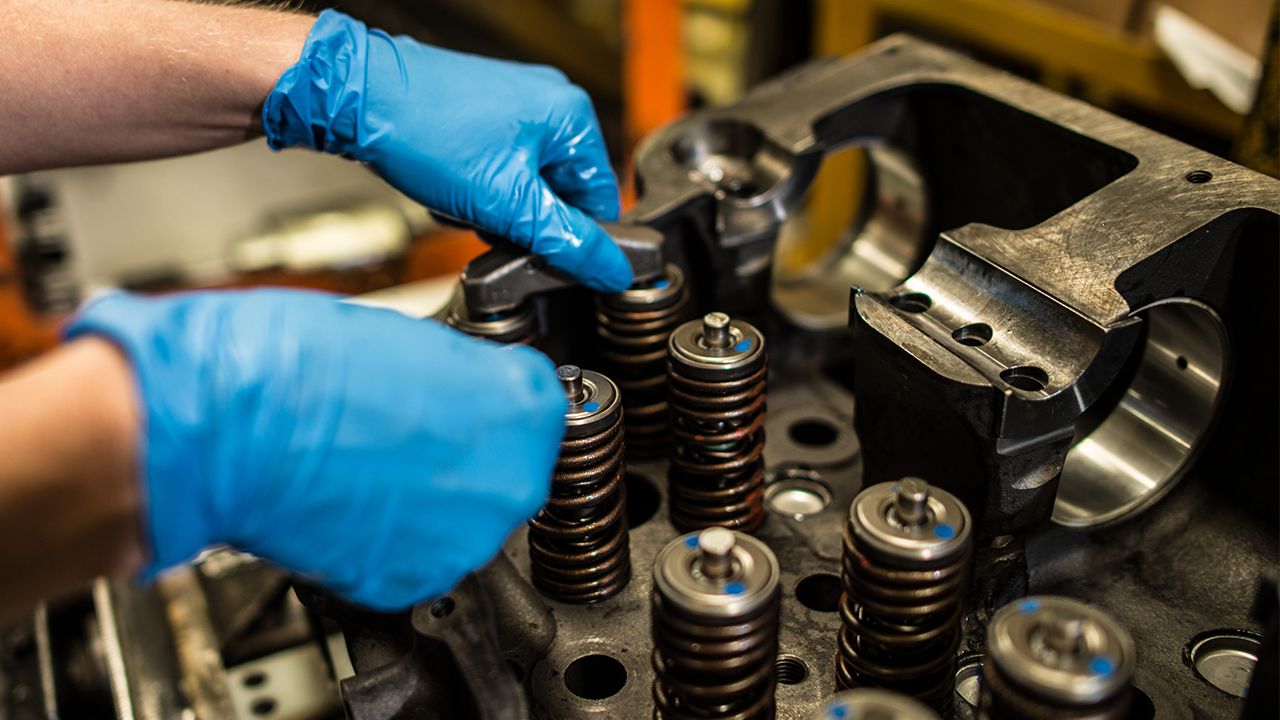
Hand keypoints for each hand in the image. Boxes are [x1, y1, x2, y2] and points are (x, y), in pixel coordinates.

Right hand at [66, 289, 565, 608]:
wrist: (227, 426)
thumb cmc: (301, 365)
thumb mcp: (414, 337)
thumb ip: (468, 375)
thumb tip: (471, 391)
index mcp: (524, 405)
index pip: (540, 402)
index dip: (492, 398)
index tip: (465, 399)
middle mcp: (512, 479)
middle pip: (511, 463)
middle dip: (470, 448)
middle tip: (412, 429)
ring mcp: (467, 538)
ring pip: (471, 512)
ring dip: (438, 493)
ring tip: (376, 460)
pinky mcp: (417, 580)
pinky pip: (427, 553)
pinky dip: (400, 533)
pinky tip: (359, 496)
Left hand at [262, 10, 631, 292]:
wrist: (355, 98)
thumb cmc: (425, 133)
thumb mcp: (509, 204)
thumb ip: (567, 242)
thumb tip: (613, 269)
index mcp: (573, 118)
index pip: (600, 201)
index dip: (572, 237)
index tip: (539, 252)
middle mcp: (550, 103)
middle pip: (562, 195)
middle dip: (525, 220)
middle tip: (488, 221)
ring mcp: (515, 105)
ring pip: (526, 186)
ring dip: (498, 209)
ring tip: (461, 200)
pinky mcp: (482, 113)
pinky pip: (498, 169)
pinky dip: (477, 189)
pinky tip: (449, 187)